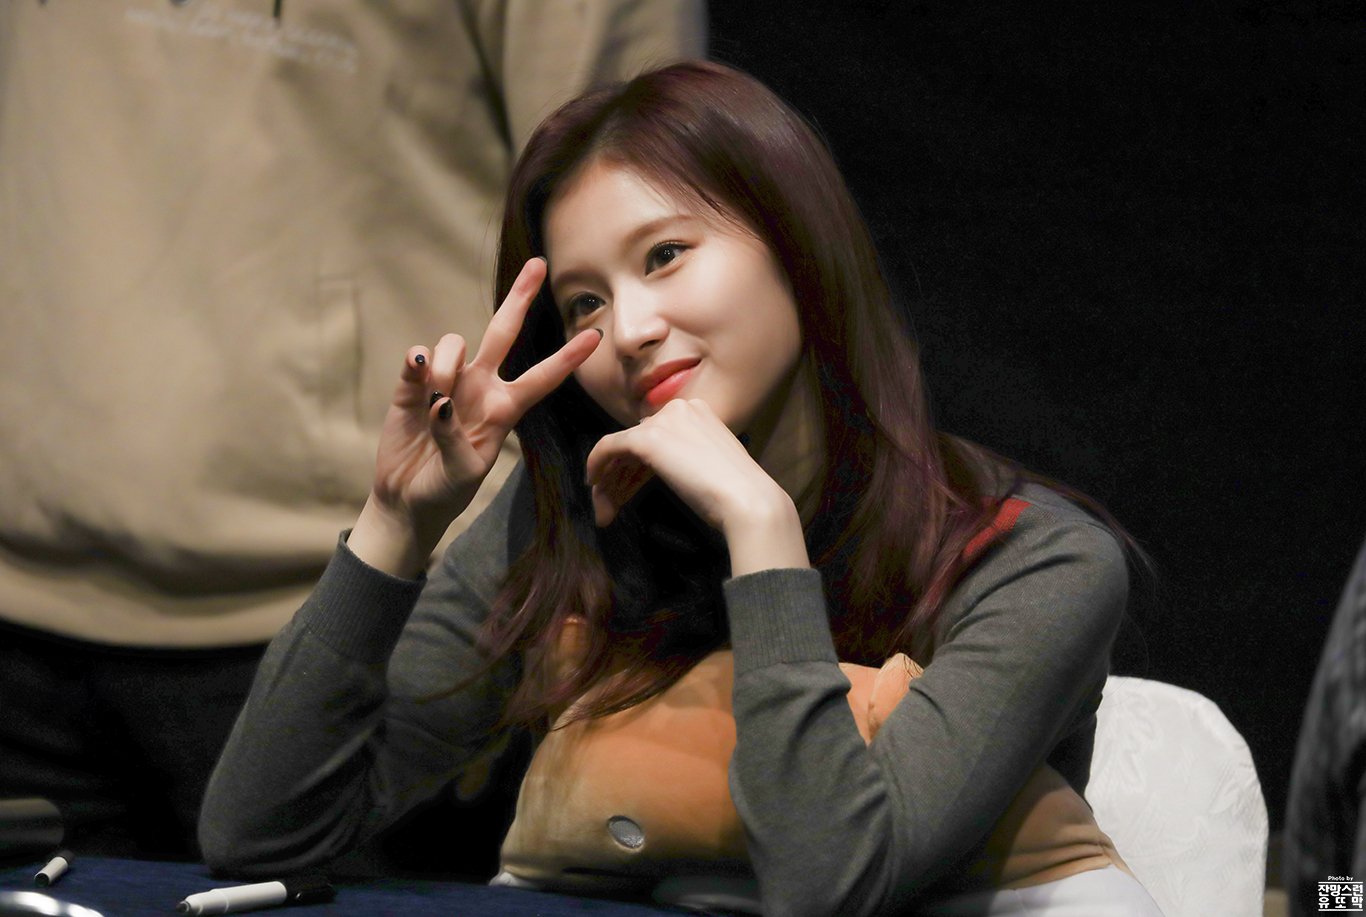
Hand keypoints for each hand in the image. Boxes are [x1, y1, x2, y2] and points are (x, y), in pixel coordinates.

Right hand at [352, 258, 598, 574]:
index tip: (596, 336)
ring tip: (436, 397)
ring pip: (454, 342)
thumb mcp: (463, 472)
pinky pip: (418, 357)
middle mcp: (481, 386)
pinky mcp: (413, 384)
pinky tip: (417, 377)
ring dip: (446, 364)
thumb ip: (455, 435)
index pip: (543, 378)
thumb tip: (441, 400)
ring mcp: (448, 381)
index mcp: (505, 409)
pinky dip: (417, 364)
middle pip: (504, 332)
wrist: (408, 498)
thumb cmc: (446, 488)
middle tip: (538, 264)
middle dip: (520, 298)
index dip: (568, 358)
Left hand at [584, 400, 808, 574]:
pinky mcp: (648, 438)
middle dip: (621, 475)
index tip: (629, 492)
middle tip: (612, 504)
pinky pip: (608, 447)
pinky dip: (596, 464)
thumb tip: (650, 468)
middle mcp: (680, 408)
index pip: (657, 434)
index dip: (638, 467)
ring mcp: (664, 421)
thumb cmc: (737, 493)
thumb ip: (685, 457)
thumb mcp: (710, 464)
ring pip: (622, 448)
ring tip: (604, 511)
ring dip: (610, 480)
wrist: (748, 500)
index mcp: (699, 411)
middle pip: (638, 441)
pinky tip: (593, 485)